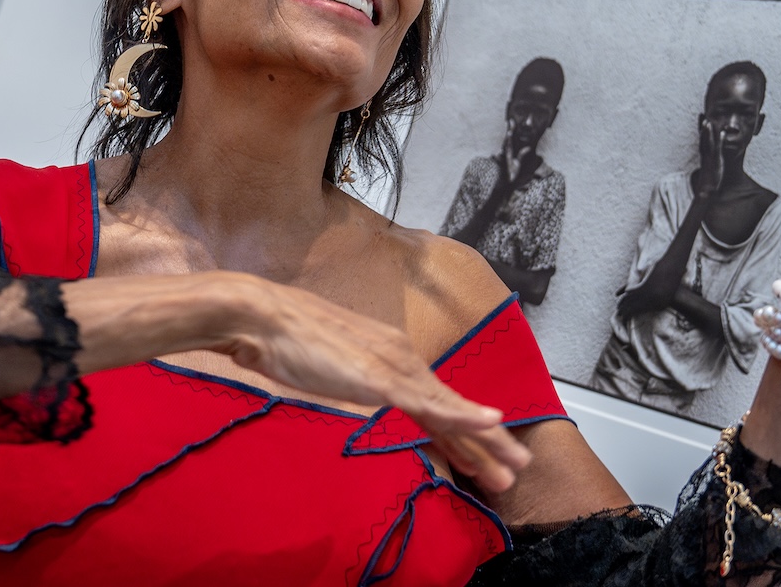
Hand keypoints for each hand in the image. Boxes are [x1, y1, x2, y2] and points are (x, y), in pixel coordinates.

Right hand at [212, 276, 532, 490]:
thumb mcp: (327, 368)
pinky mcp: (382, 376)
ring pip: (451, 409)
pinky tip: (489, 423)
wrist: (263, 316)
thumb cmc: (285, 341)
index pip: (434, 400)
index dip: (460, 430)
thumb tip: (360, 400)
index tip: (482, 456)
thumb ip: (351, 382)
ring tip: (514, 464)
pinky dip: (462, 414)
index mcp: (390, 355)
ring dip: (486, 439)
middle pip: (452, 407)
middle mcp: (402, 357)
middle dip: (486, 442)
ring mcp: (395, 365)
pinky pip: (429, 402)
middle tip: (517, 465)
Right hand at [695, 118, 724, 197]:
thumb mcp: (710, 170)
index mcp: (704, 156)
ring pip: (707, 142)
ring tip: (708, 122)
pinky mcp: (715, 161)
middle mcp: (705, 155)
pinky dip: (719, 140)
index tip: (702, 122)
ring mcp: (709, 157)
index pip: (701, 141)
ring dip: (707, 132)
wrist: (707, 190)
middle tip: (702, 117)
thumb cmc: (709, 181)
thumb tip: (710, 161)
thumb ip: (710, 164)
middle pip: (702, 139)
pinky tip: (722, 133)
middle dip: (702, 129)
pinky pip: (717, 149)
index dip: (701, 132)